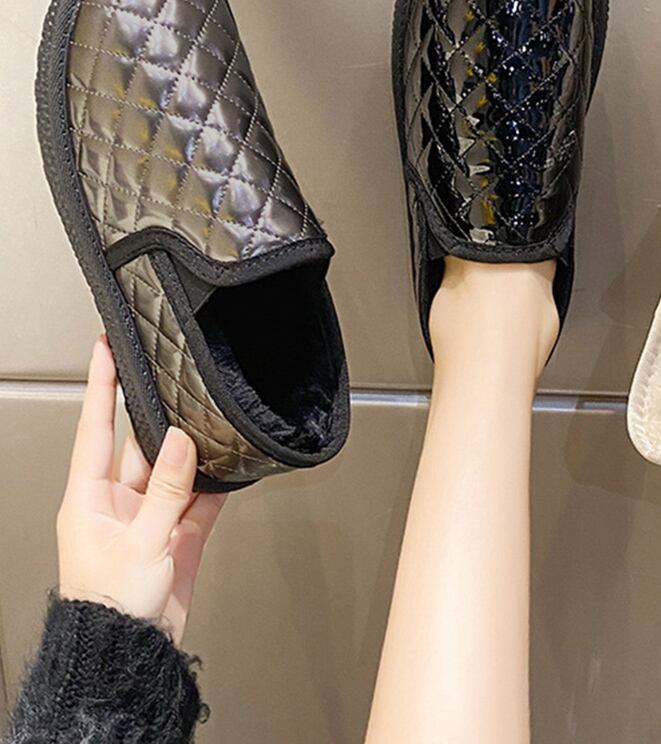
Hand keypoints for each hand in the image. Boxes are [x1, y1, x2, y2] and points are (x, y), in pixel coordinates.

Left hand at [57, 336, 225, 643]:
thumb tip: (178, 441)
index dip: (101, 387)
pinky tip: (228, 468)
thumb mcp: (139, 543)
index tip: (105, 348)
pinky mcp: (177, 534)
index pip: (95, 428)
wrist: (131, 655)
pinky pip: (199, 498)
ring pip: (174, 469)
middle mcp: (117, 503)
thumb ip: (165, 489)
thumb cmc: (108, 608)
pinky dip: (215, 483)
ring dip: (192, 452)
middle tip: (175, 380)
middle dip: (160, 417)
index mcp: (88, 499)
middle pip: (141, 445)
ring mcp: (148, 517)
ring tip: (210, 423)